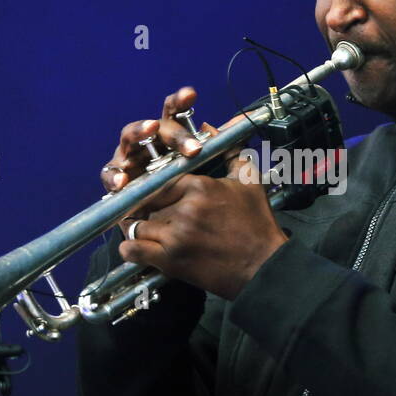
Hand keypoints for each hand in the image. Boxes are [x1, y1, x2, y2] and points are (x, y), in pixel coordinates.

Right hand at [99, 86, 244, 198]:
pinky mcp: (115, 179)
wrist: (165, 225)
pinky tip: (123, 180)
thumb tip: (245, 120)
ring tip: (150, 130)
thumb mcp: (208, 169)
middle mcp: (148, 142)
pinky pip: (110, 174)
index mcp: (169, 136)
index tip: (191, 95)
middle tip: (193, 147)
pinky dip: (114, 176)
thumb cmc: (185, 189)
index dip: (180, 101)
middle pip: (156, 126)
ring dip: (138, 133)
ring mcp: (129, 158)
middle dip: (174, 133)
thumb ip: (225, 145)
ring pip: (129, 139)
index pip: (174, 112)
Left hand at [117, 152, 288, 300]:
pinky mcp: (170, 260)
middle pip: (147, 201)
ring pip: (138, 224)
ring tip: (148, 230)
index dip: (157, 186)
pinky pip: (133, 250)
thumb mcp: (248, 181)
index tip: (156, 192)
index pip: (161, 178)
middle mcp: (185, 209)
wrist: (265, 267)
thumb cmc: (258, 225)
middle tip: (149, 211)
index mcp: (200, 187)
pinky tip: (137, 247)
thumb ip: (229, 152)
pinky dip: (130, 248)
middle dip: (147, 206)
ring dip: (140, 227)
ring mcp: (175, 236)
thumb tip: (210, 128)